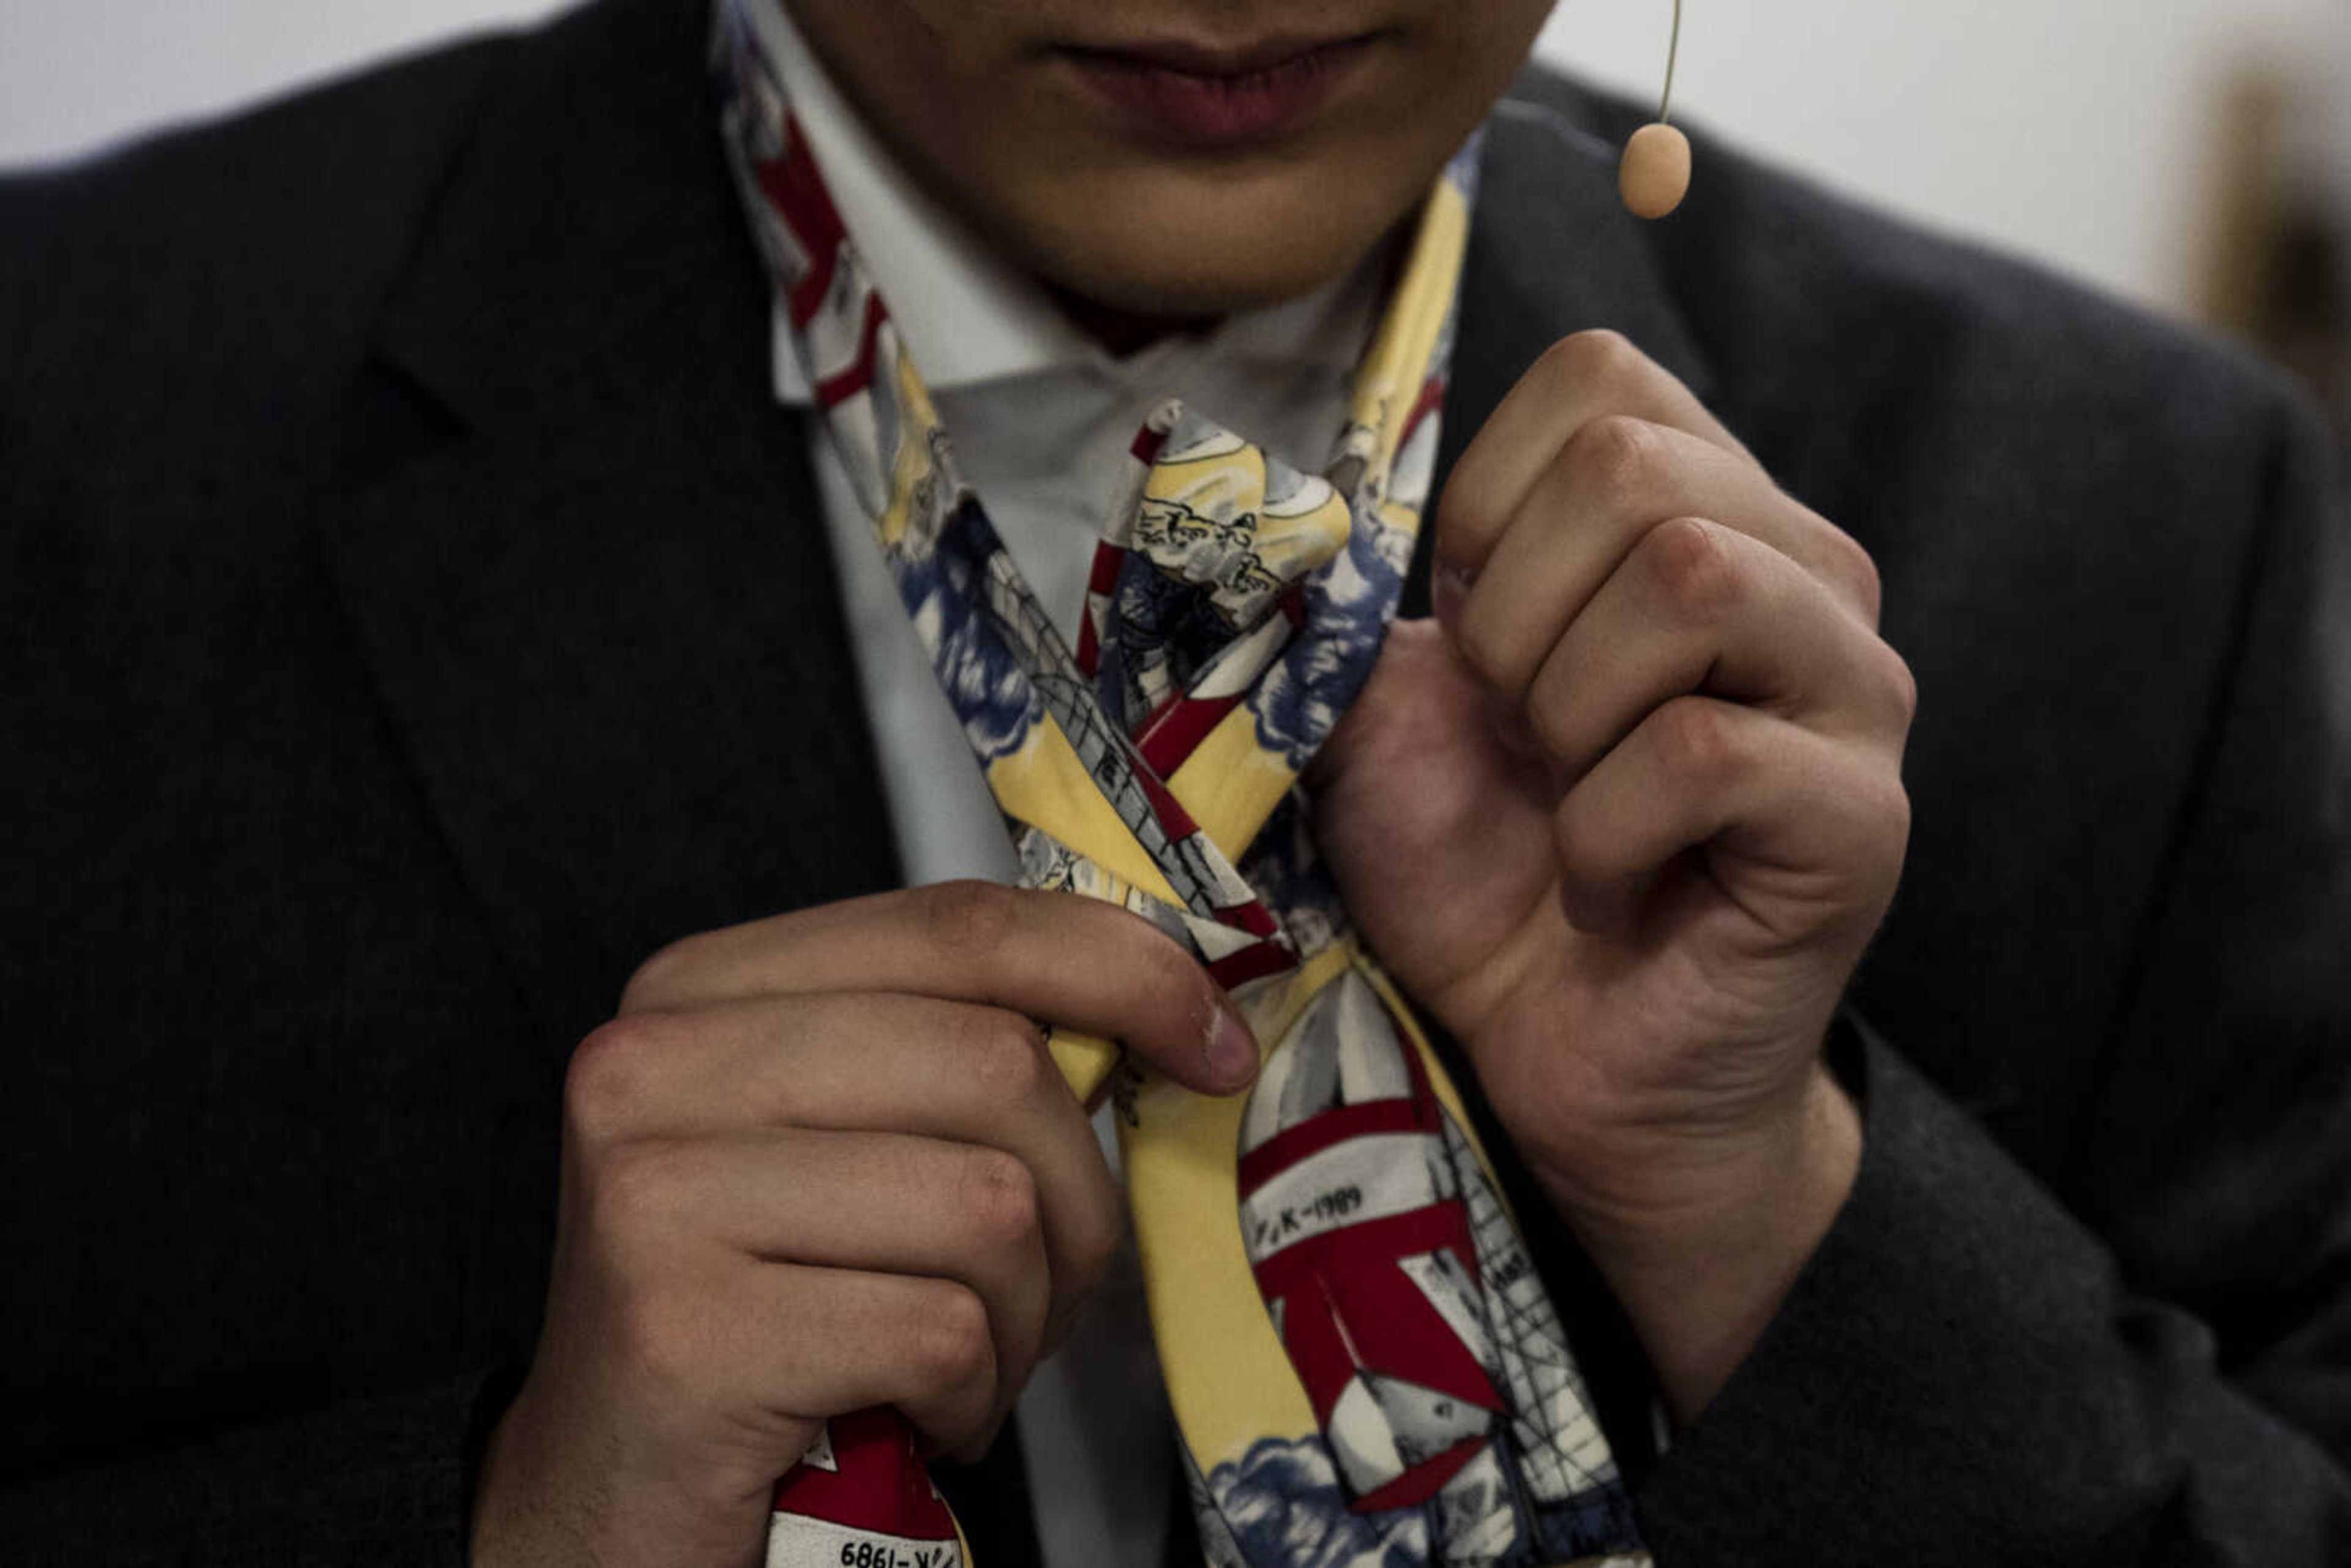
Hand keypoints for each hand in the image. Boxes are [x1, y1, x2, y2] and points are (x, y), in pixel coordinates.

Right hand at [469, 883, 1257, 1567]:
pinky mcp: (686, 1331)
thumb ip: (954, 1057)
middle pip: (995, 1064)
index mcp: (702, 991)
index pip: (957, 926)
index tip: (1214, 1040)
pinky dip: (969, 1394)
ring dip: (1023, 1315)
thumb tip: (1167, 1010)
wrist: (604, 1511)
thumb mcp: (842, 1149)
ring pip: (990, 1203)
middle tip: (1042, 1289)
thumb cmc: (762, 1322)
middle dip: (1076, 1198)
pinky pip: (942, 1330)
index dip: (1122, 969)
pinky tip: (916, 1415)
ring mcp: (657, 1194)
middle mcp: (656, 1066)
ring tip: (963, 1360)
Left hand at [1314, 330, 1911, 1413]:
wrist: (1555, 1057)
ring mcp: (1852, 690)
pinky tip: (1608, 886)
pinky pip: (1704, 753)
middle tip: (1523, 742)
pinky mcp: (1860, 817)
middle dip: (1518, 620)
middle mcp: (1804, 572)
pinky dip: (1606, 833)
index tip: (1474, 636)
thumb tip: (1301, 509)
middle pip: (1637, 467)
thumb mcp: (1389, 709)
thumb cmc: (1484, 870)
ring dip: (1568, 713)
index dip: (1487, 504)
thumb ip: (1363, 595)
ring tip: (1568, 804)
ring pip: (1692, 579)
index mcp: (1699, 510)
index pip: (1600, 378)